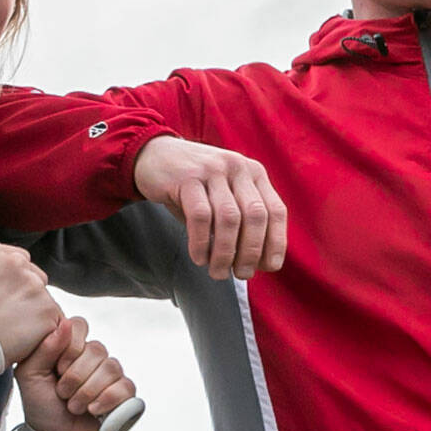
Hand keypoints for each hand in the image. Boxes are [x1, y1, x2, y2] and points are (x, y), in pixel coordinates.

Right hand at [0, 242, 61, 364]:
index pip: (19, 258)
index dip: (14, 279)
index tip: (7, 293)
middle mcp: (18, 264)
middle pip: (35, 275)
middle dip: (27, 292)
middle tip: (10, 311)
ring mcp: (35, 286)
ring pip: (44, 296)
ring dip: (35, 309)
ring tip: (15, 325)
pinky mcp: (48, 308)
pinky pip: (52, 317)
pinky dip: (43, 327)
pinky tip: (25, 334)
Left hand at [13, 317, 135, 430]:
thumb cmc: (41, 407)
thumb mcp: (30, 376)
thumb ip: (43, 348)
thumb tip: (64, 323)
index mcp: (70, 348)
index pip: (79, 326)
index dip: (70, 347)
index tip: (57, 369)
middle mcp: (92, 357)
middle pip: (96, 349)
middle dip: (75, 377)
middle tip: (62, 394)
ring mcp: (110, 375)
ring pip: (110, 368)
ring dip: (87, 392)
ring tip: (74, 406)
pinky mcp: (124, 394)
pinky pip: (125, 386)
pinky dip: (106, 400)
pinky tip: (94, 411)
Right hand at [132, 136, 287, 279]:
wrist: (154, 156)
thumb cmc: (195, 187)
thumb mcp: (225, 195)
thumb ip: (243, 219)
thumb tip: (257, 262)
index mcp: (254, 173)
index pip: (276, 211)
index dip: (276, 242)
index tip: (269, 267)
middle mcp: (238, 168)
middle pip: (255, 216)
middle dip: (251, 252)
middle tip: (241, 274)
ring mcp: (213, 170)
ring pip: (229, 218)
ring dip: (225, 253)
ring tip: (218, 272)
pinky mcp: (187, 177)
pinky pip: (201, 217)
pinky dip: (202, 243)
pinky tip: (199, 258)